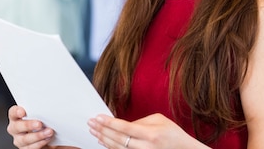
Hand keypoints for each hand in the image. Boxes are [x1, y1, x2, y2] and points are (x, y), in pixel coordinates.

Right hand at [7, 105, 55, 148]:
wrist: (50, 138)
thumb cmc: (43, 124)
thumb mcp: (41, 115)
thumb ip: (39, 112)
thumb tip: (48, 107)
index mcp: (17, 117)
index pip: (13, 112)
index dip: (16, 112)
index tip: (23, 112)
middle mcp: (15, 129)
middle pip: (17, 127)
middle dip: (28, 125)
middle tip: (39, 124)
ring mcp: (19, 140)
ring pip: (24, 139)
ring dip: (38, 136)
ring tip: (48, 132)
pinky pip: (30, 148)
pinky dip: (40, 143)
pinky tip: (46, 139)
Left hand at [88, 113, 202, 148]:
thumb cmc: (172, 133)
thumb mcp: (159, 120)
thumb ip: (139, 121)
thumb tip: (121, 123)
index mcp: (151, 134)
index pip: (124, 128)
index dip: (109, 123)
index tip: (97, 117)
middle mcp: (146, 147)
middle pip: (118, 139)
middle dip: (102, 130)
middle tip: (91, 123)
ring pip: (117, 148)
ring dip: (103, 139)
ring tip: (94, 131)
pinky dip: (110, 147)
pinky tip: (103, 141)